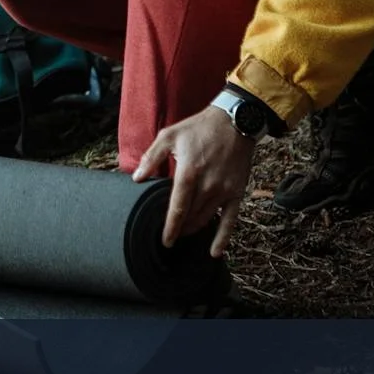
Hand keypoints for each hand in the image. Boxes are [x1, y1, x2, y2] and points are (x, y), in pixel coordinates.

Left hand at [131, 106, 256, 257]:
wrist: (235, 120)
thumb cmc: (199, 128)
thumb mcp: (170, 136)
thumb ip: (152, 158)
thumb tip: (136, 178)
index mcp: (188, 173)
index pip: (177, 209)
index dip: (170, 228)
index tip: (164, 240)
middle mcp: (207, 186)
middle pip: (190, 218)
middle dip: (180, 229)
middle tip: (170, 236)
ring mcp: (224, 190)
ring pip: (206, 219)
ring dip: (194, 230)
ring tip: (184, 234)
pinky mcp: (237, 192)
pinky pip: (231, 220)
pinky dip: (223, 238)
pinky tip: (215, 252)